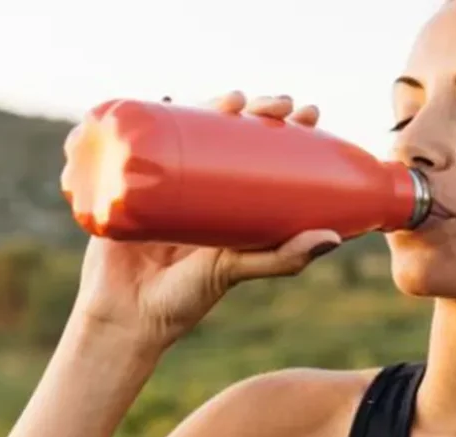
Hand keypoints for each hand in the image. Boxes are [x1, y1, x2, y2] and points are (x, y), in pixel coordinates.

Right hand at [69, 91, 340, 353]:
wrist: (122, 318)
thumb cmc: (182, 301)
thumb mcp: (234, 270)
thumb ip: (280, 258)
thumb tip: (333, 239)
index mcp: (230, 204)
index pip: (264, 155)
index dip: (287, 129)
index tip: (309, 114)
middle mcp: (201, 188)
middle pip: (230, 133)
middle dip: (258, 110)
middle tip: (280, 105)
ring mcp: (164, 182)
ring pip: (191, 130)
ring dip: (213, 103)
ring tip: (235, 99)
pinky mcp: (127, 182)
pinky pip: (139, 143)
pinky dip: (150, 115)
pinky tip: (167, 98)